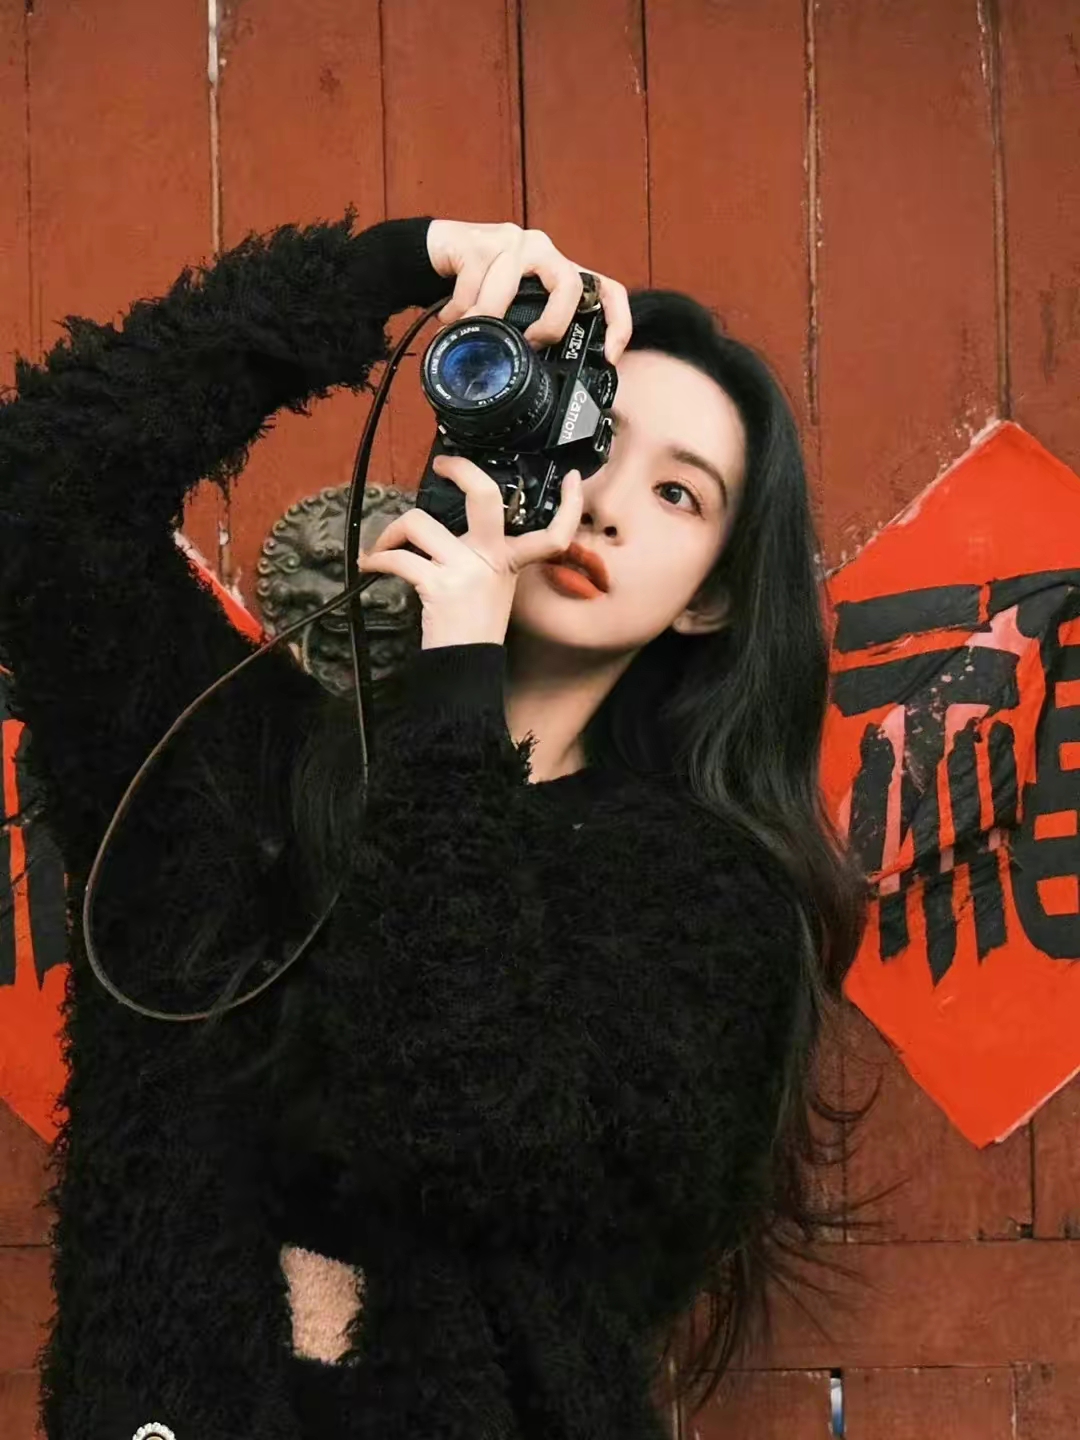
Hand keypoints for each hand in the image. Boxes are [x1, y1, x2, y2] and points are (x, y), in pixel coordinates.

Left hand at [357, 454, 584, 649]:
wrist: (463, 664)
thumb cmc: (473, 625)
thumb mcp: (493, 585)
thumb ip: (482, 553)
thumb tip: (444, 527)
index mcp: (510, 559)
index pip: (555, 533)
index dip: (571, 505)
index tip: (575, 480)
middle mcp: (492, 559)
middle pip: (484, 497)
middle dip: (461, 470)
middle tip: (442, 465)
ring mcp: (466, 571)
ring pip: (418, 523)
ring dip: (391, 533)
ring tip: (382, 547)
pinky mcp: (439, 585)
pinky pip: (399, 558)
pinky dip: (379, 559)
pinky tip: (372, 565)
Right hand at [425, 219, 632, 363]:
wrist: (436, 251)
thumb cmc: (480, 285)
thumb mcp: (514, 311)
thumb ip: (531, 332)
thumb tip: (542, 377)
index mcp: (558, 272)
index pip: (606, 289)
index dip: (617, 323)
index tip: (609, 358)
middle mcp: (543, 252)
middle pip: (570, 284)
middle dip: (551, 324)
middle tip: (528, 343)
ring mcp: (513, 242)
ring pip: (510, 285)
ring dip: (487, 318)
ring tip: (472, 332)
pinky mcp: (479, 240)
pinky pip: (474, 284)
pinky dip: (460, 311)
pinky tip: (451, 319)